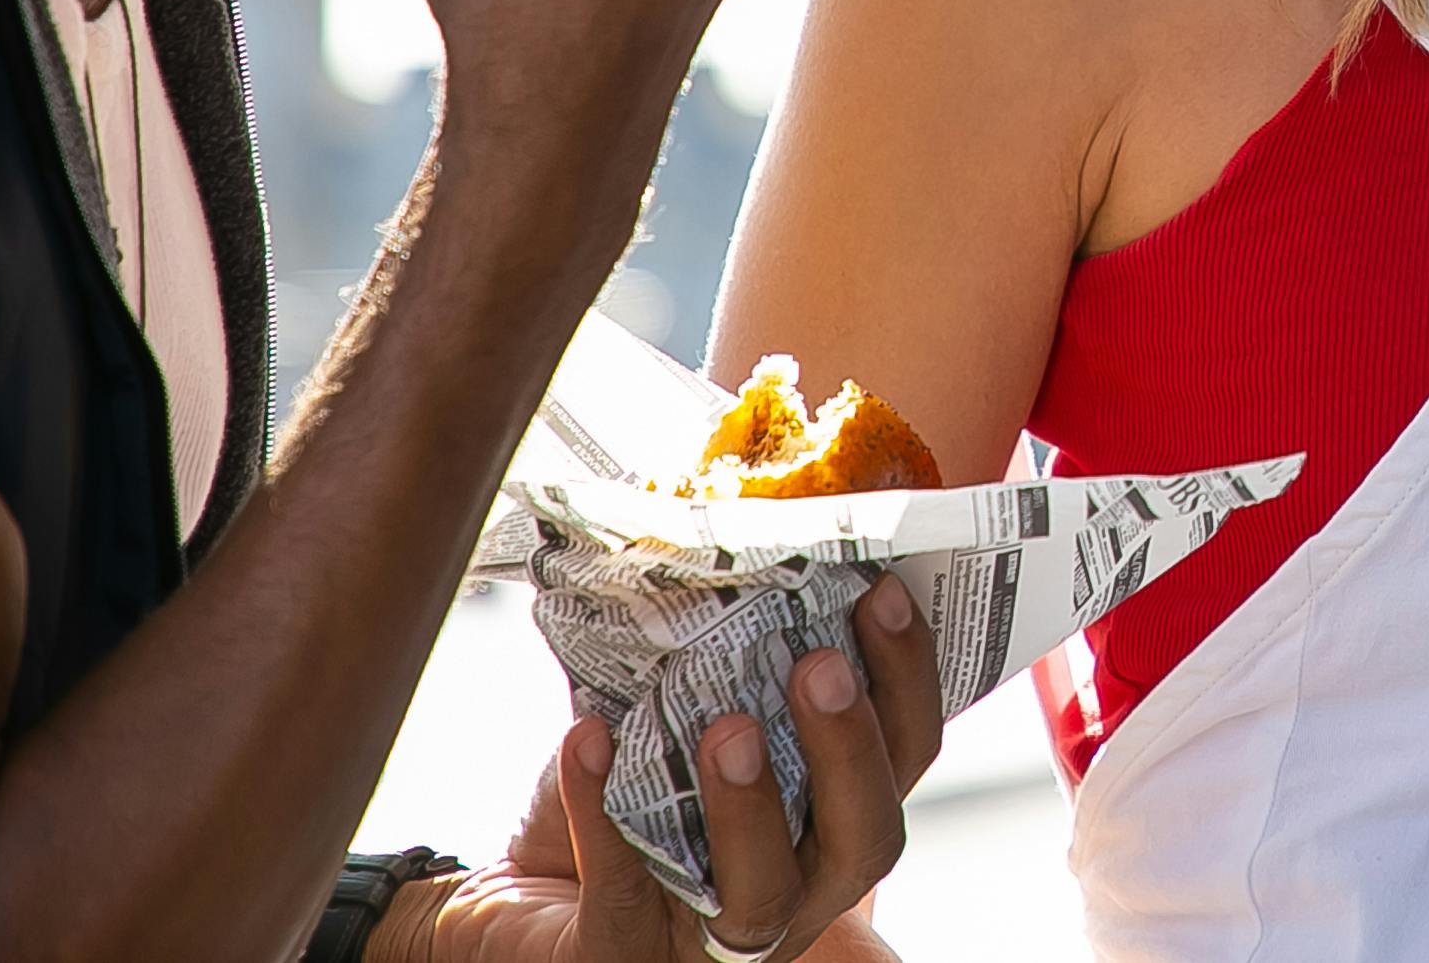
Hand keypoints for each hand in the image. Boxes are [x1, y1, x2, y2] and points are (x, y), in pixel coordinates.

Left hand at [377, 577, 945, 961]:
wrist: (520, 892)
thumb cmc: (625, 792)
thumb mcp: (682, 708)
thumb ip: (723, 642)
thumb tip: (739, 509)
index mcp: (827, 817)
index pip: (906, 756)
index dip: (909, 679)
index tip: (881, 591)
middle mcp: (794, 889)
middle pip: (866, 841)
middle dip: (850, 750)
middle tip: (818, 667)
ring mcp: (710, 939)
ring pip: (763, 898)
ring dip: (751, 806)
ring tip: (722, 725)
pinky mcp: (621, 959)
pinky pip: (623, 899)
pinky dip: (603, 816)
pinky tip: (585, 738)